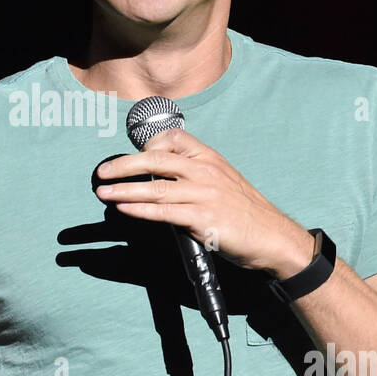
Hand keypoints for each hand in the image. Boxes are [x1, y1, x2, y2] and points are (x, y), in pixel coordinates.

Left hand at [94, 127, 313, 276]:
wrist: (273, 238)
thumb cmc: (247, 213)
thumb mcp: (224, 182)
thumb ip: (195, 175)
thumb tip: (160, 178)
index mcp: (210, 159)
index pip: (174, 138)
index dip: (148, 144)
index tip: (130, 156)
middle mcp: (206, 172)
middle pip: (157, 160)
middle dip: (124, 165)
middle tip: (103, 172)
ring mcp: (205, 195)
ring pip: (155, 188)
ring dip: (124, 190)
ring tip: (103, 193)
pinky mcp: (204, 219)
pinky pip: (164, 212)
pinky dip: (140, 210)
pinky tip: (124, 209)